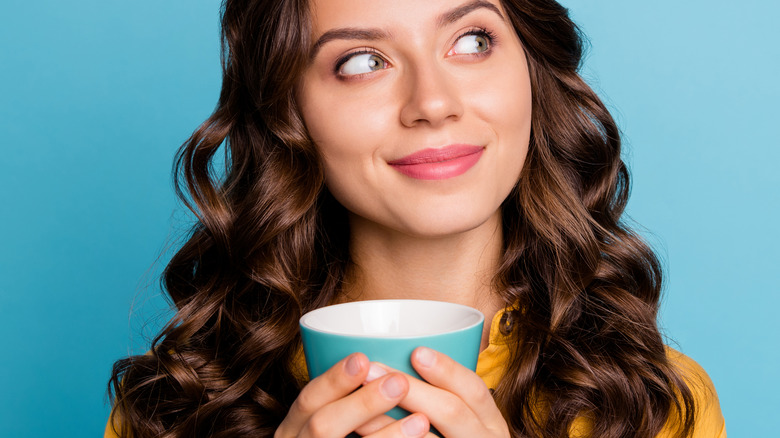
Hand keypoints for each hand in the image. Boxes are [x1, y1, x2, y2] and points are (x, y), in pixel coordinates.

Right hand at [274, 352, 434, 437]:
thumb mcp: (324, 425)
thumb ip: (342, 404)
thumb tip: (377, 364)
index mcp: (292, 431)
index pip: (307, 401)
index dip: (333, 380)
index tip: (363, 358)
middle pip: (323, 427)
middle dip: (362, 404)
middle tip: (398, 383)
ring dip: (385, 437)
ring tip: (421, 421)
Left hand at [360, 348, 509, 437]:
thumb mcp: (467, 422)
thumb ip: (445, 397)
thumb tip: (405, 357)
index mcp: (490, 422)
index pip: (474, 390)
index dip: (447, 370)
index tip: (417, 352)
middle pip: (451, 412)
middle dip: (411, 389)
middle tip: (372, 371)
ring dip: (388, 422)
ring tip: (359, 403)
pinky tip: (362, 433)